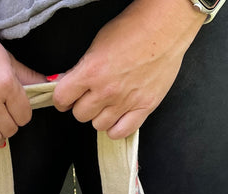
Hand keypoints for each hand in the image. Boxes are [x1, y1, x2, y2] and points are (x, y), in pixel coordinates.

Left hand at [52, 0, 205, 137]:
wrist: (165, 27)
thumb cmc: (133, 28)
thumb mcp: (97, 44)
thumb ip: (82, 69)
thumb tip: (69, 83)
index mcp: (92, 71)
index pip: (62, 99)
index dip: (62, 99)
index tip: (66, 98)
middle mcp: (107, 90)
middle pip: (80, 115)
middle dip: (82, 105)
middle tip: (90, 96)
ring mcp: (126, 101)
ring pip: (98, 125)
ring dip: (99, 116)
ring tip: (107, 104)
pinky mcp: (144, 107)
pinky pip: (121, 132)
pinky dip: (116, 128)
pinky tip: (117, 117)